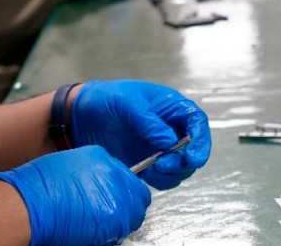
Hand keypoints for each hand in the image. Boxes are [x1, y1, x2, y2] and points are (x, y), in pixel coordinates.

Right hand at [0, 145, 149, 245]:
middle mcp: (113, 172)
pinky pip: (123, 231)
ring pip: (135, 215)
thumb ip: (88, 174)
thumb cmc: (35, 189)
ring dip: (121, 223)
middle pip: (138, 195)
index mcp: (101, 157)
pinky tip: (94, 234)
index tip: (113, 201)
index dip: (121, 192)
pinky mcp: (116, 217)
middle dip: (128, 208)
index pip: (126, 177)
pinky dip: (113, 236)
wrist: (26, 205)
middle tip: (111, 218)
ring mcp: (117, 195)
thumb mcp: (65, 166)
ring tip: (98, 227)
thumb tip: (96, 187)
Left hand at [70, 80, 211, 189]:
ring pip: (181, 166)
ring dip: (173, 173)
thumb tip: (169, 141)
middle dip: (185, 161)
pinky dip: (160, 180)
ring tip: (153, 169)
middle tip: (164, 165)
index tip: (194, 157)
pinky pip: (163, 177)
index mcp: (170, 107)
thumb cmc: (103, 99)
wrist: (78, 117)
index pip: (196, 122)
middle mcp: (170, 128)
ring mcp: (159, 147)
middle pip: (194, 148)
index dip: (201, 140)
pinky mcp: (147, 163)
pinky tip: (145, 174)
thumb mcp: (125, 101)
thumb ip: (147, 120)